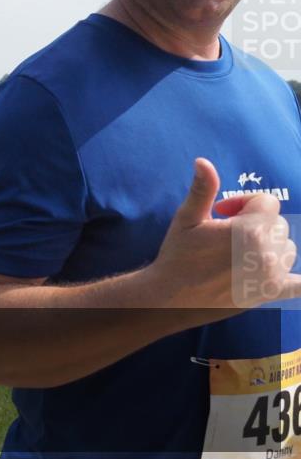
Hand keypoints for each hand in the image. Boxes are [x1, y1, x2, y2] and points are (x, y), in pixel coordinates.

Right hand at [151, 158, 300, 308]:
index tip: (221, 213)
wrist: (171, 297)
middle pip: (278, 224)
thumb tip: (203, 161)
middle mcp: (267, 253)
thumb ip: (203, 189)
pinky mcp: (272, 294)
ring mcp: (272, 276)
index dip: (244, 202)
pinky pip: (300, 285)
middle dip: (256, 223)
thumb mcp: (186, 218)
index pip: (267, 202)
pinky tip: (284, 274)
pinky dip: (298, 280)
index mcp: (249, 230)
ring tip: (242, 251)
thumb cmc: (178, 255)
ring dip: (270, 245)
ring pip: (287, 248)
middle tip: (226, 233)